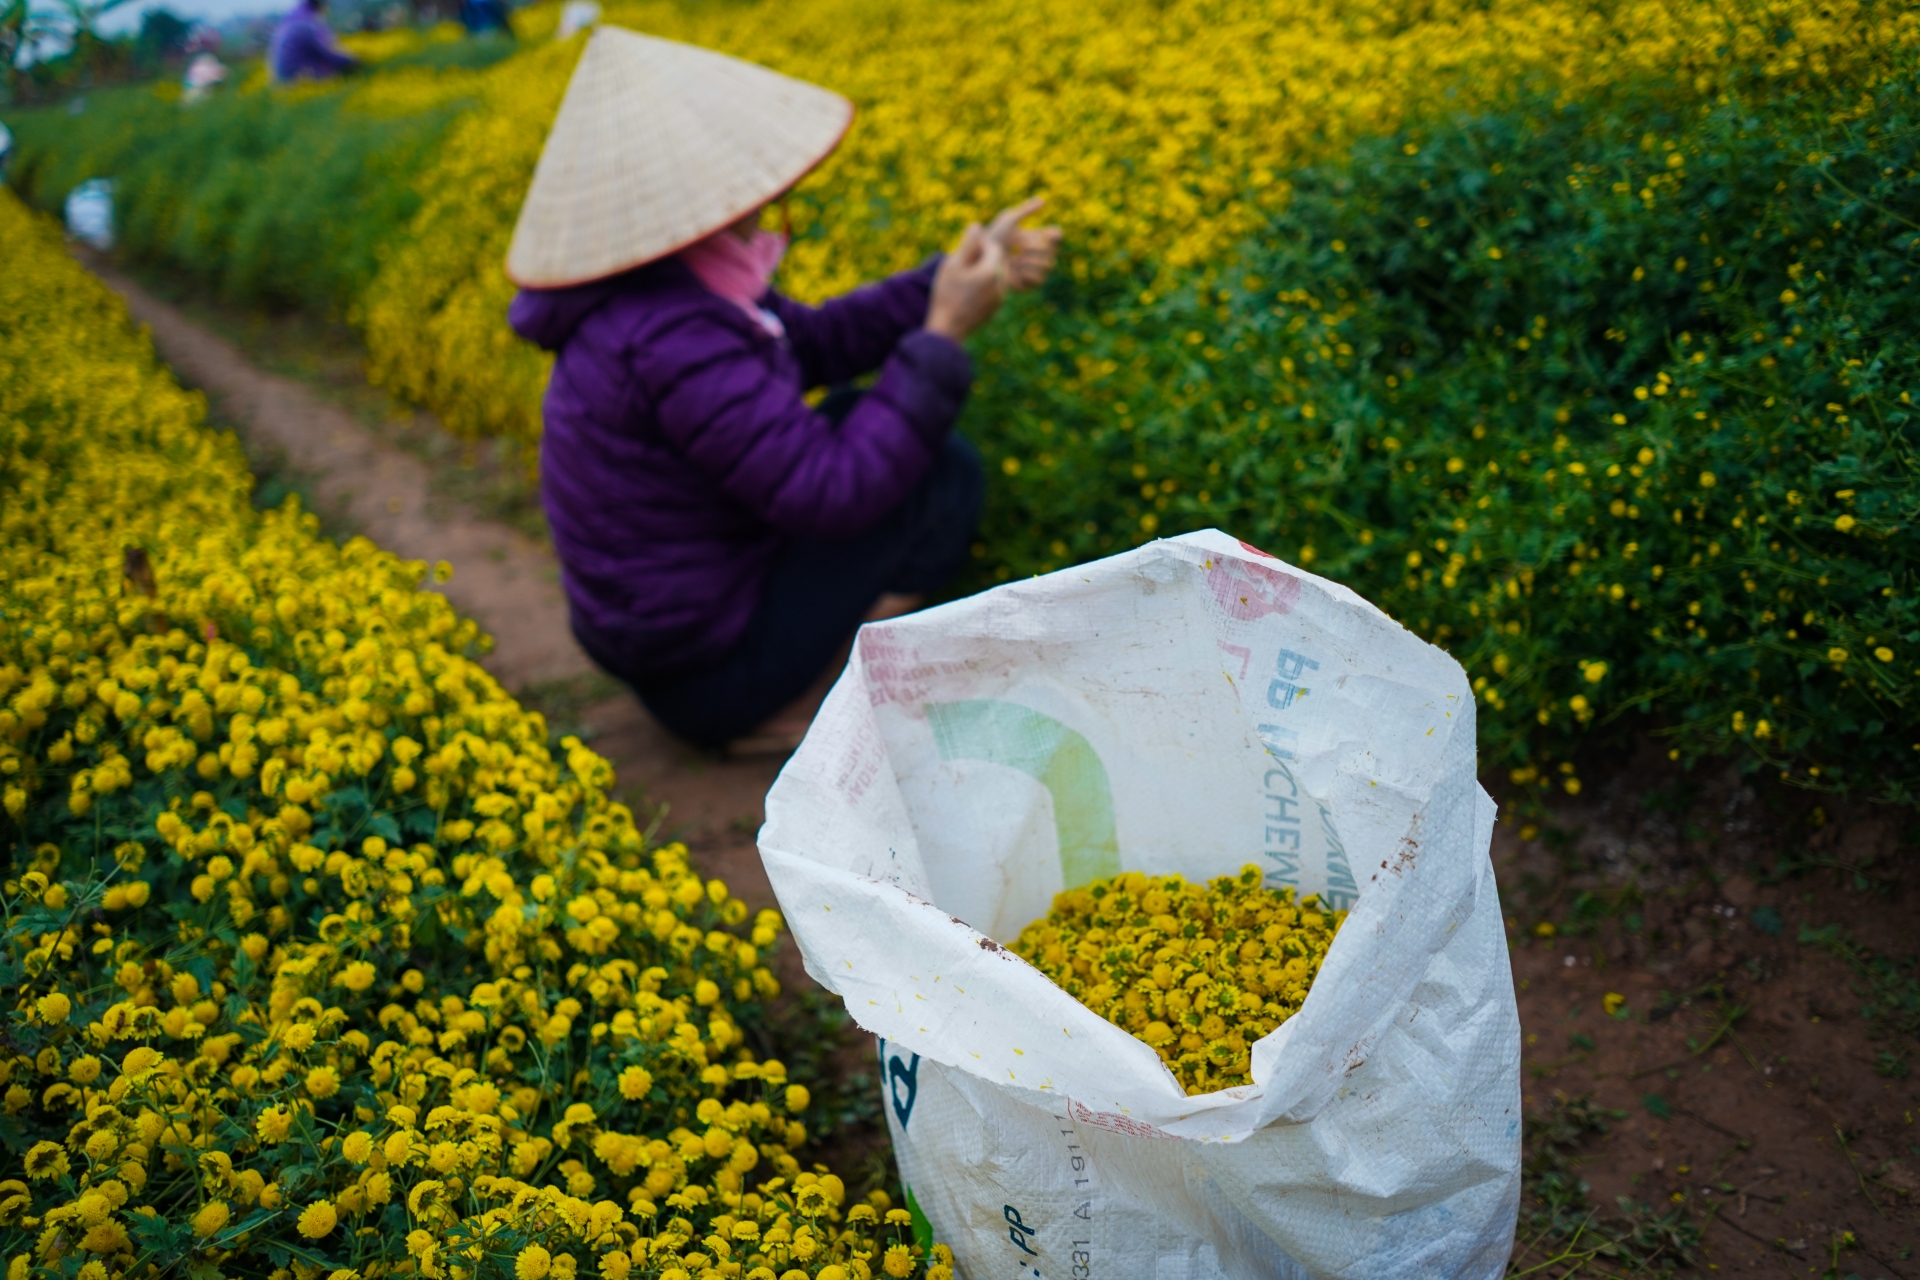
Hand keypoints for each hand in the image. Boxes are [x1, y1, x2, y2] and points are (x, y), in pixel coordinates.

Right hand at [926, 224, 1008, 341]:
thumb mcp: (953, 265)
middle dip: (984, 257)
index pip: (993, 247)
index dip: (980, 244)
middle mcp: (1001, 284)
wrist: (948, 329)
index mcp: (992, 271)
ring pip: (997, 275)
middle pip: (998, 261)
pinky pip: (994, 289)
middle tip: (965, 260)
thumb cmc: (947, 294)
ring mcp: (1000, 298)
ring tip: (965, 275)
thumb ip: (968, 244)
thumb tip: (977, 225)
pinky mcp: (996, 308)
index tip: (966, 247)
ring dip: (985, 270)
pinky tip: (968, 290)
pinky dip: (984, 285)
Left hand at [986, 196, 1061, 290]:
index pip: (1056, 236)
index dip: (1054, 235)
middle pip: (1053, 250)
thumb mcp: (1008, 220)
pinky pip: (1039, 278)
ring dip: (1029, 260)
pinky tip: (1013, 269)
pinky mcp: (1028, 284)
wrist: (980, 260)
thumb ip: (1026, 209)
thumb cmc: (992, 237)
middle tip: (1020, 246)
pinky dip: (1026, 272)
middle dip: (1037, 247)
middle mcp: (1038, 254)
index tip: (1047, 234)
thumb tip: (1043, 200)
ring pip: (1049, 264)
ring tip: (1014, 259)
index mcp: (1035, 238)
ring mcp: (1034, 270)